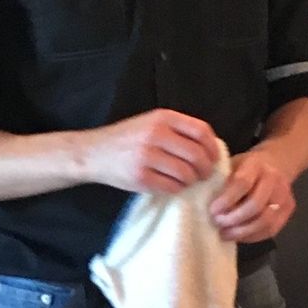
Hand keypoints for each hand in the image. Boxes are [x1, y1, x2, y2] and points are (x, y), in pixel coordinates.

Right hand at [88, 108, 223, 194]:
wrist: (94, 153)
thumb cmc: (128, 139)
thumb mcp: (151, 122)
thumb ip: (178, 130)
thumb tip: (211, 147)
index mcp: (162, 117)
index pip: (202, 131)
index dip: (213, 148)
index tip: (213, 158)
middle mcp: (155, 134)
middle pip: (197, 155)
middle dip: (206, 169)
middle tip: (203, 175)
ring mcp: (147, 157)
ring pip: (186, 174)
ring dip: (191, 181)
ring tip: (186, 180)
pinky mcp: (140, 178)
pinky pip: (171, 187)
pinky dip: (177, 189)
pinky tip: (172, 185)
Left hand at [211, 143, 295, 243]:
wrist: (276, 163)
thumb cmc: (246, 167)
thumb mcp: (231, 165)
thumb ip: (221, 181)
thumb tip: (202, 202)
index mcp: (256, 164)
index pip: (242, 183)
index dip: (226, 200)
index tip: (212, 210)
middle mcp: (274, 179)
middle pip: (255, 205)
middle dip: (233, 218)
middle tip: (217, 223)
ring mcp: (284, 196)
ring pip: (265, 221)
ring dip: (242, 231)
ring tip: (225, 233)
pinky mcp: (288, 211)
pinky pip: (270, 230)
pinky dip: (252, 236)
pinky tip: (238, 235)